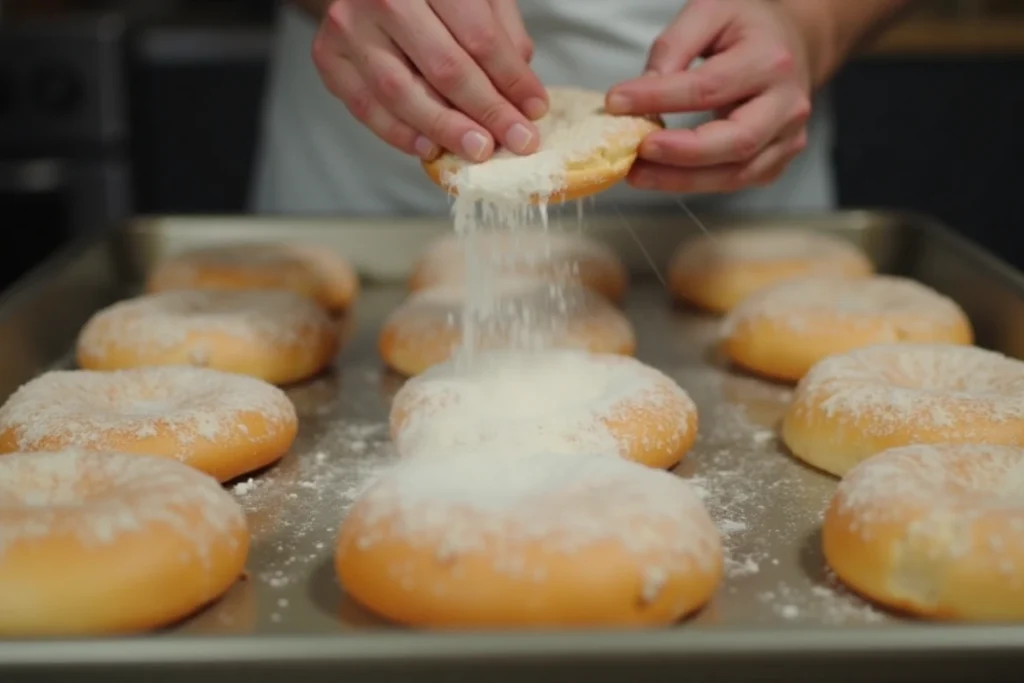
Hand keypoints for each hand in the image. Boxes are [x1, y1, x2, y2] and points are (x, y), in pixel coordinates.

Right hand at [312, 0, 547, 161]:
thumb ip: (501, 32)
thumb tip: (520, 91)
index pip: (478, 36)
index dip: (511, 79)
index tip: (535, 110)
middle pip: (443, 67)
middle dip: (486, 111)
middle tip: (516, 140)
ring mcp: (348, 26)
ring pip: (401, 92)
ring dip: (445, 129)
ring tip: (478, 150)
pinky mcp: (328, 57)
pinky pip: (366, 107)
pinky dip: (400, 134)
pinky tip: (431, 149)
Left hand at [606, 0, 812, 193]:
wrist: (796, 45)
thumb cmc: (748, 27)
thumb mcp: (711, 12)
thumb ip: (674, 46)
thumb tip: (640, 91)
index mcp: (771, 61)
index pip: (709, 87)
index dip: (659, 98)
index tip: (616, 102)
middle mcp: (787, 105)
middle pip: (736, 141)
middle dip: (681, 153)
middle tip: (636, 151)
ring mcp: (787, 138)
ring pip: (735, 173)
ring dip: (681, 179)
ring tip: (637, 173)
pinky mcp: (777, 161)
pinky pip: (735, 181)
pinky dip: (695, 183)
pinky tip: (662, 176)